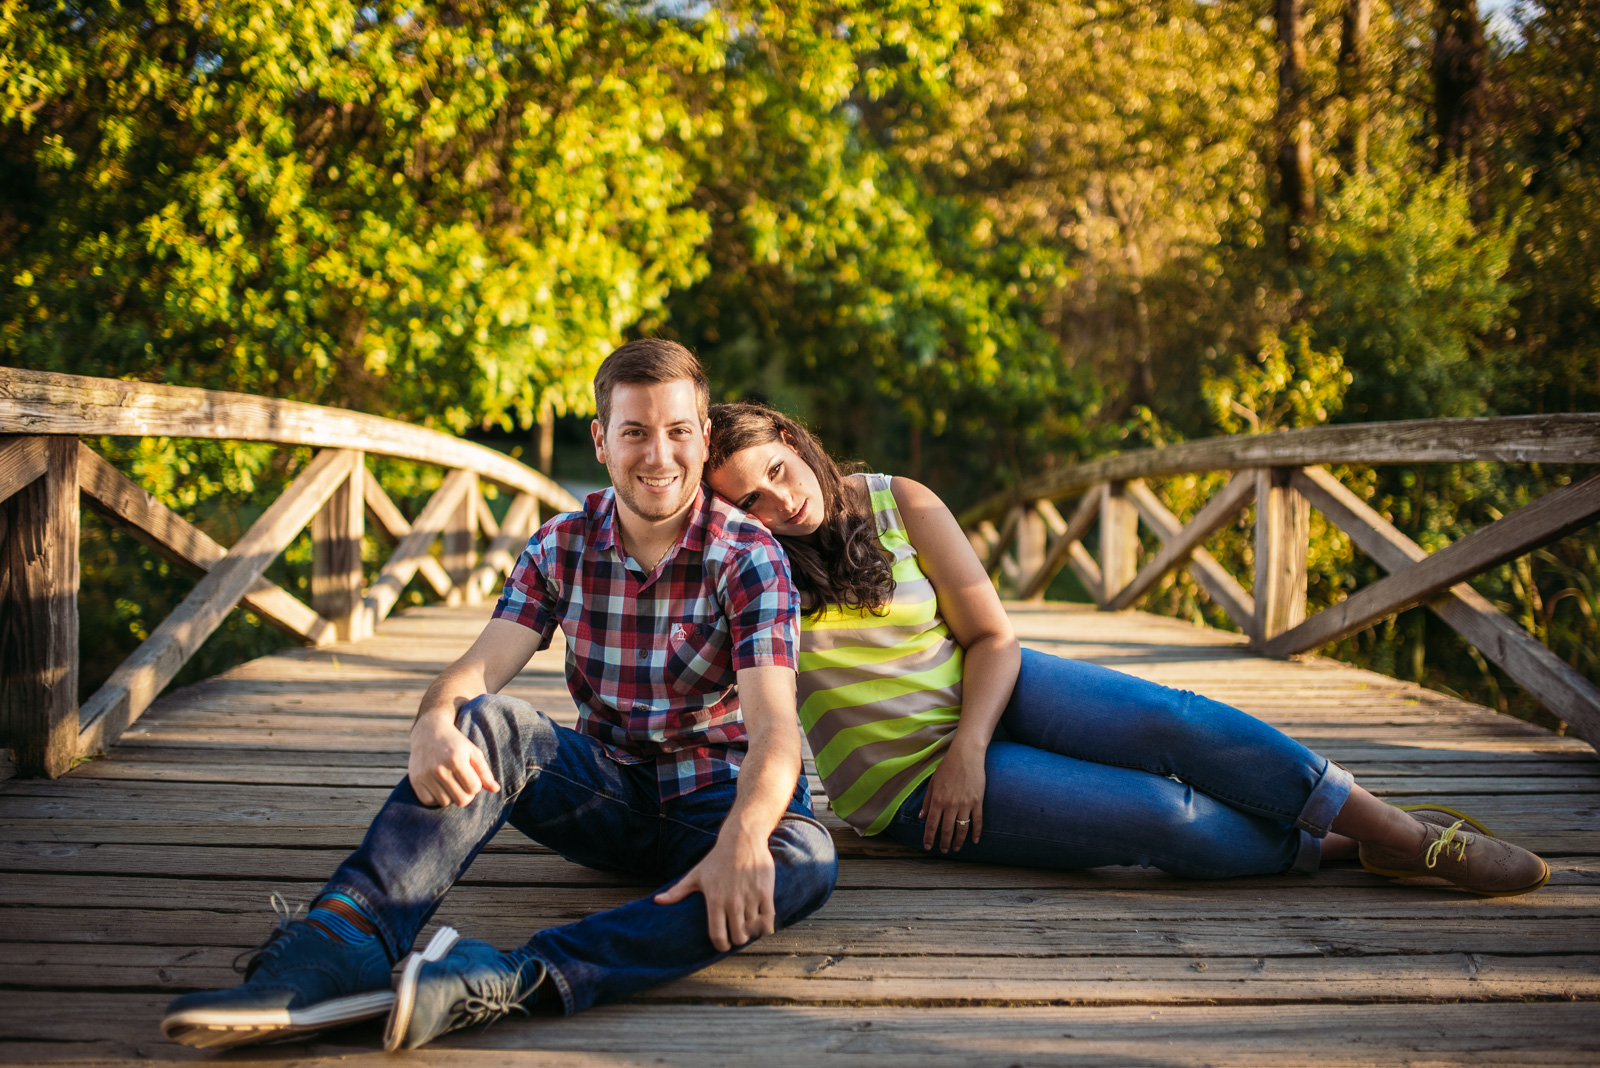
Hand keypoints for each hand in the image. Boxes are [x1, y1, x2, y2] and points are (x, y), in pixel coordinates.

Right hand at [408, 711, 500, 807]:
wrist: (428, 732)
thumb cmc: (454, 743)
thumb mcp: (472, 752)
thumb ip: (484, 771)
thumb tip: (496, 790)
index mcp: (456, 760)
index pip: (474, 789)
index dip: (476, 785)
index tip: (471, 777)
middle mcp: (439, 769)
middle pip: (461, 800)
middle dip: (466, 794)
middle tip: (462, 783)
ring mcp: (426, 776)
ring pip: (445, 802)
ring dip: (450, 795)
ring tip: (450, 782)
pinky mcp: (415, 781)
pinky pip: (429, 802)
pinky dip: (435, 797)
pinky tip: (438, 785)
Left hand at [653, 829, 775, 951]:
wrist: (742, 839)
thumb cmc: (717, 859)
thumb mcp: (695, 875)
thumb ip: (677, 891)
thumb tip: (657, 901)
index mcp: (714, 900)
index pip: (717, 935)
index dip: (721, 946)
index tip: (723, 945)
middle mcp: (733, 901)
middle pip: (738, 936)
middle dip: (737, 939)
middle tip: (737, 934)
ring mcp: (750, 897)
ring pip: (753, 929)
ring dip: (751, 931)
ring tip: (748, 926)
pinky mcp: (765, 892)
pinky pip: (768, 919)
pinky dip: (765, 924)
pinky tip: (760, 920)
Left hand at [920, 743, 985, 852]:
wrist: (966, 755)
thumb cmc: (948, 766)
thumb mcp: (933, 782)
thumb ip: (927, 801)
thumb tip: (921, 817)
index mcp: (937, 800)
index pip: (932, 824)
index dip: (929, 837)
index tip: (928, 847)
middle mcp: (950, 805)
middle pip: (946, 830)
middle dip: (944, 843)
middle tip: (943, 850)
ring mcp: (965, 804)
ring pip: (961, 829)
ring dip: (958, 841)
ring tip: (956, 848)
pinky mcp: (977, 802)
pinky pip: (977, 821)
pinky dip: (976, 833)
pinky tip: (974, 841)